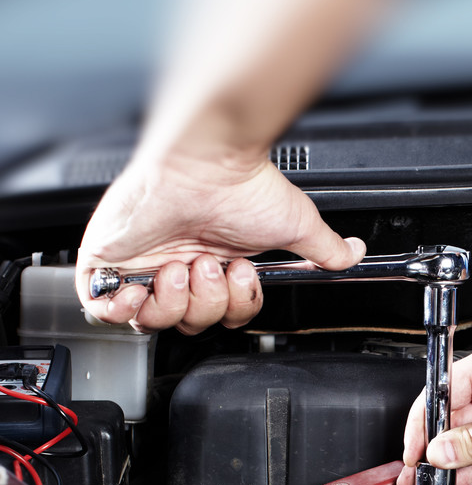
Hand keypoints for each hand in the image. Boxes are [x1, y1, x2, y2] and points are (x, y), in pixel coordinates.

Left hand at [75, 151, 364, 333]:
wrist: (204, 160)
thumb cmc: (243, 184)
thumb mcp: (295, 225)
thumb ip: (325, 248)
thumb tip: (354, 255)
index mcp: (216, 265)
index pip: (222, 316)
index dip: (233, 308)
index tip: (241, 275)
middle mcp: (180, 267)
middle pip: (189, 324)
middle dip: (205, 302)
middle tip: (210, 266)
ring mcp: (142, 266)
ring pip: (152, 322)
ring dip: (173, 301)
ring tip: (180, 264)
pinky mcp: (106, 261)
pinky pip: (105, 310)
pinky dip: (124, 310)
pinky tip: (143, 288)